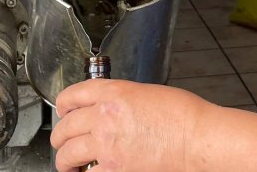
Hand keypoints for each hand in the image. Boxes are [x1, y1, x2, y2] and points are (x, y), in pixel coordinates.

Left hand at [51, 79, 208, 171]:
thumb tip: (111, 111)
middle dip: (59, 136)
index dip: (63, 104)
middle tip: (60, 142)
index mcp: (114, 93)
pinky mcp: (113, 169)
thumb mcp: (147, 94)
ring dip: (64, 160)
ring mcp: (106, 144)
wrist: (197, 139)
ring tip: (67, 164)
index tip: (63, 110)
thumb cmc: (184, 117)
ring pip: (68, 153)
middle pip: (66, 126)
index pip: (73, 94)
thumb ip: (122, 100)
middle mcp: (104, 116)